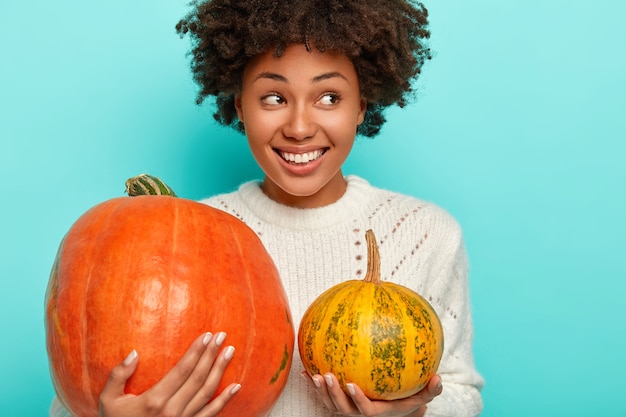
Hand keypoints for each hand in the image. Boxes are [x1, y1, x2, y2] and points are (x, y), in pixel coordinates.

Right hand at [99, 332, 239, 416]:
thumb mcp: (108, 401)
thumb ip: (118, 376)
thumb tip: (134, 353)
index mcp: (154, 401)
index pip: (181, 371)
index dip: (196, 352)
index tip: (207, 335)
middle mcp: (171, 412)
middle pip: (197, 378)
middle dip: (211, 355)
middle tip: (222, 336)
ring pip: (207, 394)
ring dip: (220, 371)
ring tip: (230, 351)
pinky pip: (210, 415)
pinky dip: (225, 400)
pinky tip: (236, 387)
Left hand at [302, 372, 442, 416]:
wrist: (391, 413)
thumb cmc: (406, 402)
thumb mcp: (420, 398)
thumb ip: (430, 391)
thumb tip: (439, 378)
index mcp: (376, 412)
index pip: (364, 410)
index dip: (357, 399)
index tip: (351, 384)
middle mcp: (359, 414)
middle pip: (342, 408)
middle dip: (333, 393)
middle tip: (327, 376)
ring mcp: (347, 410)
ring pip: (330, 404)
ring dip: (320, 391)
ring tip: (314, 374)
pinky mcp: (339, 405)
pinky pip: (324, 397)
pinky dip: (313, 387)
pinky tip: (305, 371)